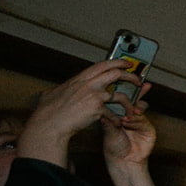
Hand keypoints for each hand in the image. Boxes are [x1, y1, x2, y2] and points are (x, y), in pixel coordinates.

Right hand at [15, 60, 133, 166]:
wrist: (49, 123)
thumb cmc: (47, 111)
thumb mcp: (53, 92)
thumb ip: (63, 89)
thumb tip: (60, 88)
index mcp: (80, 79)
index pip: (102, 65)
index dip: (117, 62)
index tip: (126, 63)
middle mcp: (88, 84)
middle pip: (116, 74)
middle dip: (131, 76)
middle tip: (138, 81)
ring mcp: (93, 96)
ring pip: (120, 96)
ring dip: (130, 104)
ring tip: (133, 110)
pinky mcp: (97, 109)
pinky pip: (113, 114)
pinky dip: (116, 120)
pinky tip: (117, 124)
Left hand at [100, 93, 155, 166]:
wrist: (123, 161)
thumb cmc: (113, 146)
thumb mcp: (107, 130)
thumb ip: (108, 118)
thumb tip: (102, 105)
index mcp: (120, 115)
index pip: (124, 100)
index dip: (126, 92)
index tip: (126, 83)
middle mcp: (131, 117)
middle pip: (136, 102)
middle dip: (137, 96)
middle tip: (136, 90)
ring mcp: (141, 123)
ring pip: (140, 110)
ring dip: (133, 111)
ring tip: (125, 117)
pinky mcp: (149, 129)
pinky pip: (144, 121)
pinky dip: (137, 120)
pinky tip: (129, 123)